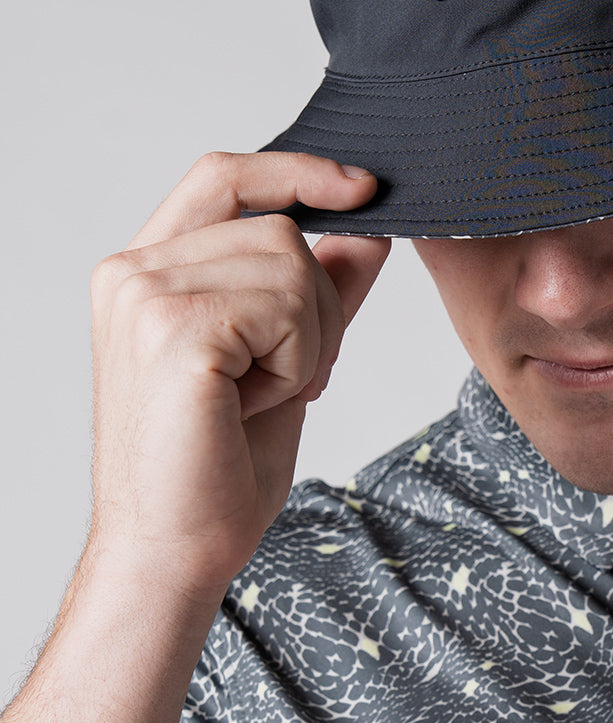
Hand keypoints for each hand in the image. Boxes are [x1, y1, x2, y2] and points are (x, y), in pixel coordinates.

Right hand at [87, 151, 390, 597]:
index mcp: (147, 270)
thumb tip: (370, 230)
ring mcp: (145, 295)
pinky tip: (249, 407)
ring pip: (294, 265)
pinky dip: (298, 363)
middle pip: (282, 230)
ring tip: (256, 396)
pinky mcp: (172, 328)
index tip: (364, 187)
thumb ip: (321, 286)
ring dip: (307, 341)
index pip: (225, 176)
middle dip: (316, 307)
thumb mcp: (286, 354)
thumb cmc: (220, 461)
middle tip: (282, 380)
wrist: (176, 551)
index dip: (298, 171)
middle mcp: (133, 272)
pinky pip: (287, 308)